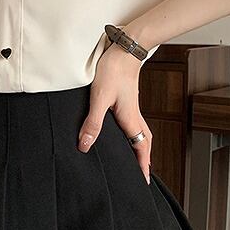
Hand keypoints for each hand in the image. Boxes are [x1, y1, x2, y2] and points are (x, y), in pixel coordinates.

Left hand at [77, 43, 151, 183]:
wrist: (125, 48)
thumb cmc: (113, 70)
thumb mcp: (99, 98)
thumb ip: (92, 123)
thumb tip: (85, 145)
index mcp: (130, 119)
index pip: (140, 148)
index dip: (142, 165)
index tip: (144, 181)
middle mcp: (134, 115)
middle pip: (144, 143)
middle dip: (144, 160)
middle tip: (142, 174)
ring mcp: (132, 107)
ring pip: (141, 133)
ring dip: (140, 147)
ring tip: (136, 158)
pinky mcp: (127, 100)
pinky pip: (134, 123)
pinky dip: (134, 134)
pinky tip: (124, 132)